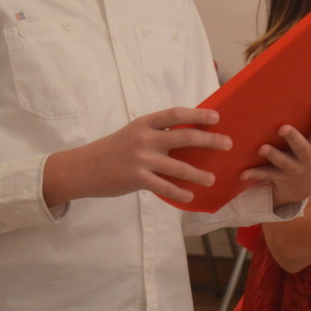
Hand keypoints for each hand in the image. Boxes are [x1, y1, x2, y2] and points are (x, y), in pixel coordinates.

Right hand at [43, 107, 231, 206]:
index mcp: (144, 123)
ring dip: (198, 174)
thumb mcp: (133, 134)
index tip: (217, 117)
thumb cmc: (112, 150)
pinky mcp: (137, 178)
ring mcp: (141, 159)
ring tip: (212, 179)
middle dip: (210, 140)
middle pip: (184, 136)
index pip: (175, 114)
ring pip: (179, 166)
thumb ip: (156, 133)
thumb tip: (187, 135)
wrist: (82, 168)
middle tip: (228, 144)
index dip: (197, 114)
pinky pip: (164, 187)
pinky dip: (179, 192)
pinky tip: (190, 196)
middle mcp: (145, 138)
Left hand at [240, 99, 310, 206]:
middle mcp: (309, 157)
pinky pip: (266, 175)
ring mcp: (294, 168)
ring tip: (263, 147)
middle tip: (283, 127)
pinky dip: (254, 174)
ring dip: (273, 156)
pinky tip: (243, 172)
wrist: (305, 185)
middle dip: (294, 139)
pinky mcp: (279, 177)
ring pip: (283, 163)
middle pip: (303, 149)